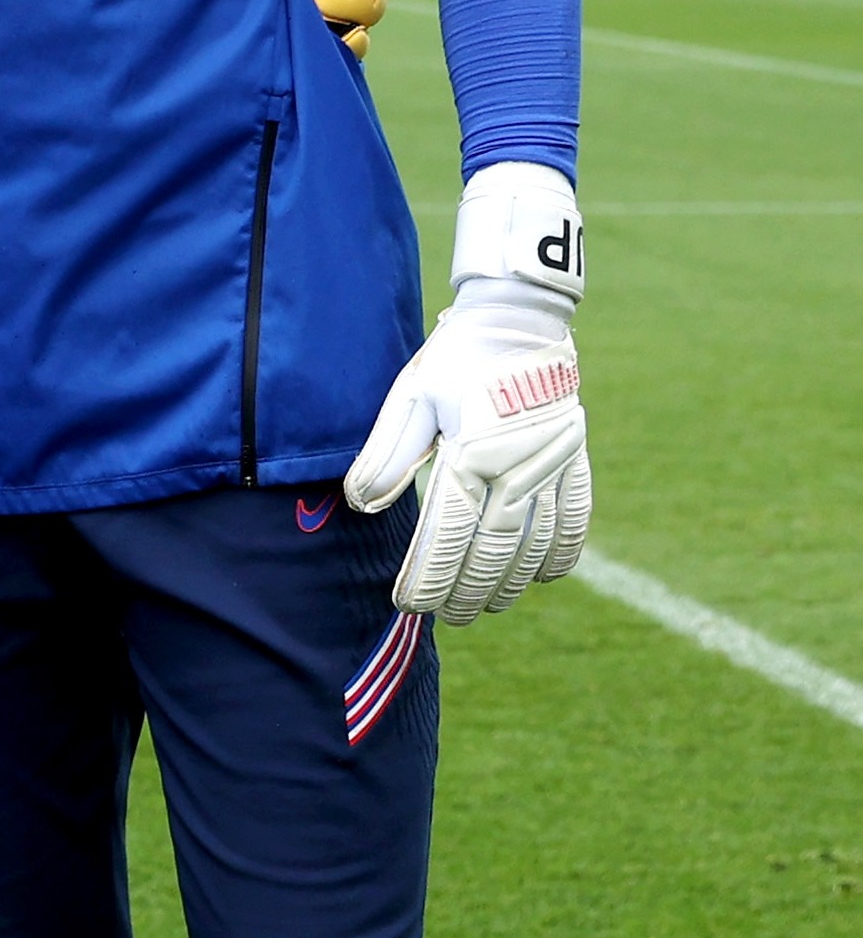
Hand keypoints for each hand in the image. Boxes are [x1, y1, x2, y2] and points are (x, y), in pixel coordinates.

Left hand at [342, 164, 587, 623]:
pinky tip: (546, 574)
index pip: (448, 532)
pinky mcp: (573, 456)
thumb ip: (387, 455)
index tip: (410, 603)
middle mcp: (518, 465)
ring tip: (490, 606)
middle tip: (451, 618)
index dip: (429, 574)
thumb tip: (361, 505)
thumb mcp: (410, 399)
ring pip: (537, 540)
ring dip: (513, 580)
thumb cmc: (455, 359)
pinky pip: (576, 514)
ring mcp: (553, 463)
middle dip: (470, 589)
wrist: (519, 319)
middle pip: (495, 547)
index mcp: (473, 452)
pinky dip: (563, 550)